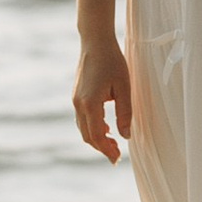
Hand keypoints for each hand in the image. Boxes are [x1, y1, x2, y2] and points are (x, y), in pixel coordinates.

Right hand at [73, 36, 133, 162]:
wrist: (95, 42)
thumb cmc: (112, 61)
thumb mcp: (124, 87)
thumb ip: (125, 113)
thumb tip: (126, 136)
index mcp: (90, 104)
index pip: (97, 136)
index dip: (107, 150)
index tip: (117, 159)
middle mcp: (79, 104)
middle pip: (87, 136)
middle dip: (101, 148)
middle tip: (116, 156)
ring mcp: (75, 100)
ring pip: (83, 128)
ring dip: (96, 139)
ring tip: (113, 143)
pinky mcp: (76, 95)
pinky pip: (82, 119)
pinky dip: (92, 128)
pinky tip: (106, 127)